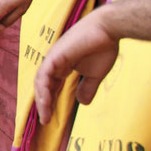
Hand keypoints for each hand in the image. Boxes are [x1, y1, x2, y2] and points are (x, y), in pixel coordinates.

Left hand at [33, 9, 118, 124]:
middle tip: (45, 120)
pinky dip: (44, 89)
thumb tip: (83, 103)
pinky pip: (45, 75)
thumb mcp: (95, 74)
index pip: (51, 86)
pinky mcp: (55, 55)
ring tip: (45, 116)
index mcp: (62, 66)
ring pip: (41, 82)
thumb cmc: (103, 47)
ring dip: (42, 100)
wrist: (109, 29)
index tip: (50, 118)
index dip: (50, 101)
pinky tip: (46, 102)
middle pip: (43, 86)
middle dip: (43, 104)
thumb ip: (87, 87)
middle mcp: (54, 63)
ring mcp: (53, 58)